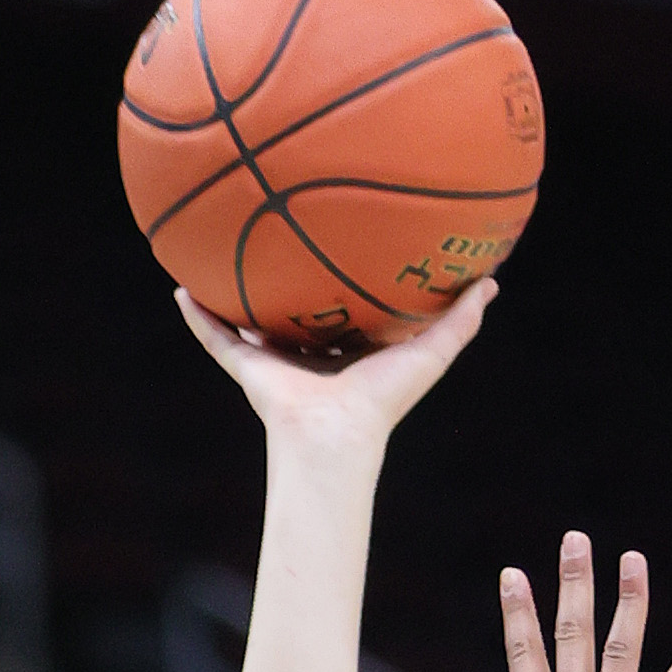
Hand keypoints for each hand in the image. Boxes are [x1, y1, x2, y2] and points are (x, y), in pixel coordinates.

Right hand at [175, 277, 495, 458]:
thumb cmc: (385, 400)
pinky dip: (198, 316)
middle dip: (285, 285)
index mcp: (346, 351)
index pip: (342, 312)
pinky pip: (216, 338)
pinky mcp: (249, 369)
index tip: (339, 247)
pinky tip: (180, 287)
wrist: (338, 434)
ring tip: (216, 254)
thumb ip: (460, 321)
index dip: (340, 285)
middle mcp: (308, 355)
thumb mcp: (431, 353)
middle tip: (278, 238)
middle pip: (292, 312)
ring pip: (248, 322)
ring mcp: (275, 362)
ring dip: (232, 295)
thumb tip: (491, 283)